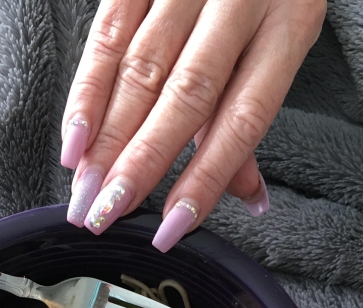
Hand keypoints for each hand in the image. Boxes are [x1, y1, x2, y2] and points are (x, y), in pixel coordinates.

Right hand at [62, 0, 325, 250]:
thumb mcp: (278, 48)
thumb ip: (249, 123)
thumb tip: (251, 200)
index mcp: (289, 27)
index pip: (242, 121)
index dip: (203, 181)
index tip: (168, 231)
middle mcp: (240, 0)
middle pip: (184, 97)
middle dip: (139, 164)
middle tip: (104, 215)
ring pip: (140, 70)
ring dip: (106, 139)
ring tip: (84, 192)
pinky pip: (108, 35)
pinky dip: (87, 92)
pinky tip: (73, 141)